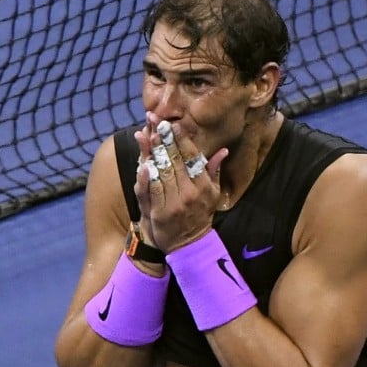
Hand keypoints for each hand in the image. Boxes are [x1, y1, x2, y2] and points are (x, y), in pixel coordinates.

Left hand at [133, 112, 227, 251]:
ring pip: (162, 172)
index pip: (192, 157)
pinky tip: (142, 162)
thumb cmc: (200, 215)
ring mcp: (173, 203)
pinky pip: (151, 191)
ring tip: (146, 134)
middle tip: (157, 121)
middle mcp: (189, 193)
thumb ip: (214, 171)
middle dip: (165, 139)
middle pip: (175, 161)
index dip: (182, 139)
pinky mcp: (159, 213)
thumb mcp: (211, 194)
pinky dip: (146, 177)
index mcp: (203, 186)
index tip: (173, 124)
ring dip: (153, 152)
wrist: (188, 245)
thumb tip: (223, 151)